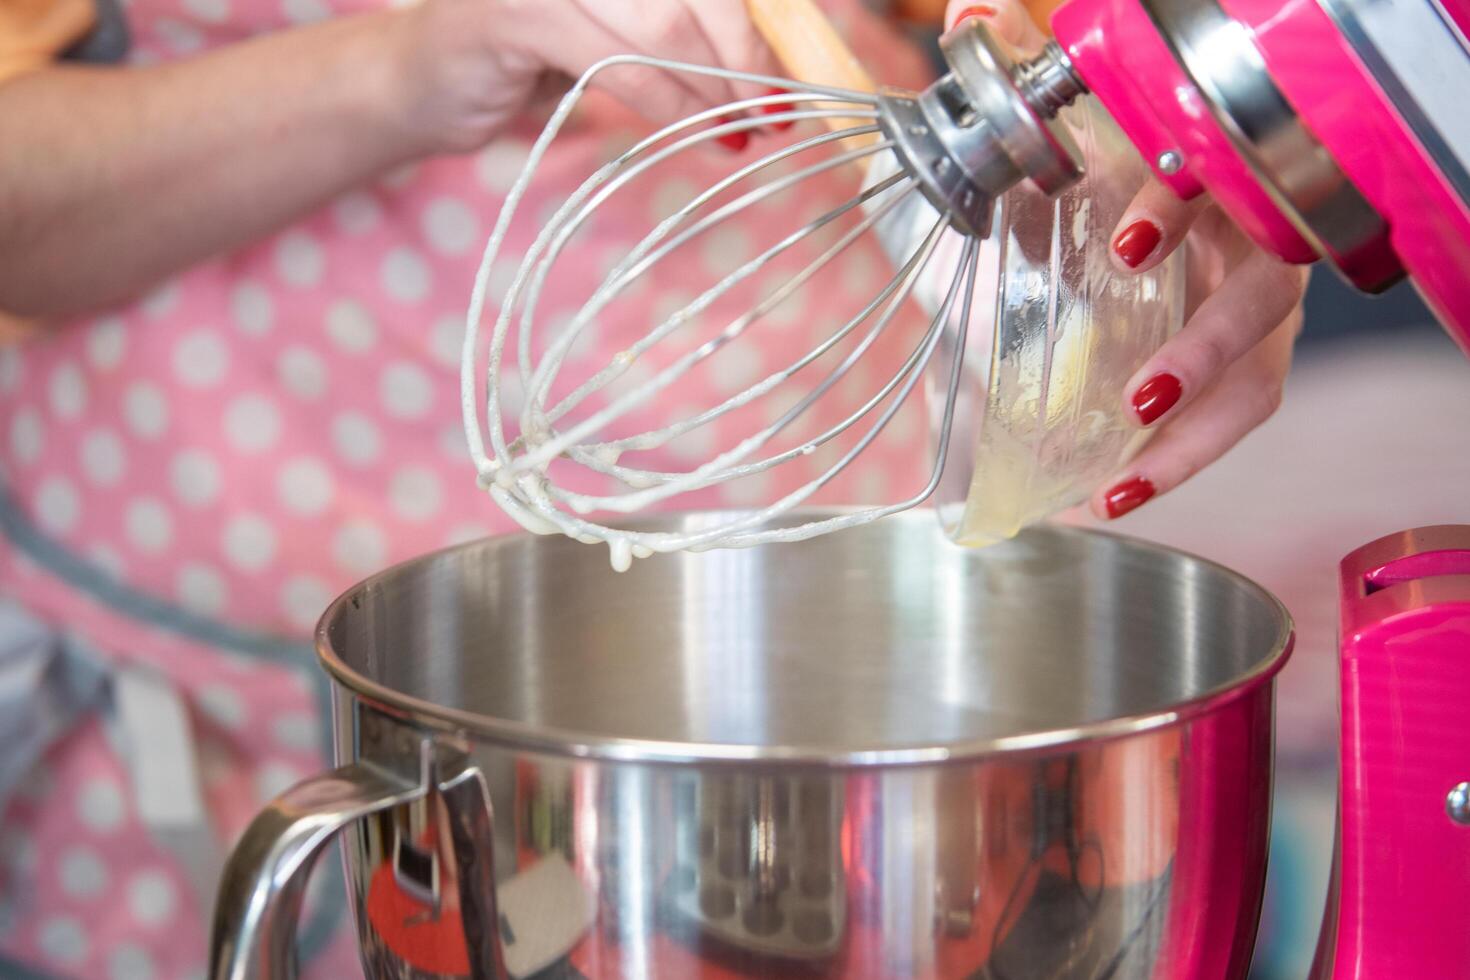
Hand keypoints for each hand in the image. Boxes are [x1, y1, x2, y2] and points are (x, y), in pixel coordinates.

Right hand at [393, 0, 782, 154]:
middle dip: (745, 55)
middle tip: (774, 111)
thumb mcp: (615, 25)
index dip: (755, 21)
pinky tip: (698, 132)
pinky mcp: (516, 13)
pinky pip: (618, 62)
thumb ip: (677, 22)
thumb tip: (769, 51)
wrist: (420, 81)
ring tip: (740, 130)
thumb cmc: (528, 51)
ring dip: (714, 88)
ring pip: (664, 24)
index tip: (789, 71)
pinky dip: (669, 103)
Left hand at [942, 1, 1307, 521]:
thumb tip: (968, 18)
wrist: (1152, 202)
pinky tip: (1111, 498)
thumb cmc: (1124, 166)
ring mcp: (1261, 311)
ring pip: (1259, 381)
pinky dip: (1178, 465)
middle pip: (1264, 300)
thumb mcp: (1077, 132)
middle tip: (1137, 396)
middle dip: (1206, 350)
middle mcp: (1253, 245)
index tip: (1123, 245)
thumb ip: (1030, 82)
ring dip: (1196, 438)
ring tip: (1126, 484)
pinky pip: (1232, 421)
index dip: (1173, 212)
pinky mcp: (1248, 365)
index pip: (1215, 190)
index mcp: (1215, 177)